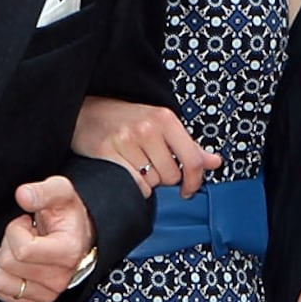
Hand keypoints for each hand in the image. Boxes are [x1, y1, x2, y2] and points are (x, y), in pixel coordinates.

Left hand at [0, 177, 93, 301]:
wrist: (78, 237)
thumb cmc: (68, 215)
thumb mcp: (60, 192)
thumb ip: (43, 191)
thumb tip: (23, 195)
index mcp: (67, 252)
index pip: (21, 250)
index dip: (16, 229)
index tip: (29, 223)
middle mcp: (59, 278)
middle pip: (7, 263)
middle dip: (9, 243)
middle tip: (27, 235)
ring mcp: (48, 293)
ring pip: (0, 280)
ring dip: (3, 260)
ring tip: (21, 249)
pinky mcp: (36, 301)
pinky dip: (0, 274)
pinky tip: (15, 262)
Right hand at [71, 97, 214, 197]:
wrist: (86, 112)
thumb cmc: (125, 119)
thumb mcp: (161, 125)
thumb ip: (189, 146)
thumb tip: (215, 162)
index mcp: (165, 119)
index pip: (192, 160)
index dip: (194, 181)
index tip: (189, 189)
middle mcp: (147, 128)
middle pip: (171, 176)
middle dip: (163, 177)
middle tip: (150, 165)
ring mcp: (126, 140)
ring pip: (152, 182)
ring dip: (147, 181)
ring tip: (136, 165)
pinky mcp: (107, 152)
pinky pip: (133, 185)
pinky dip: (133, 186)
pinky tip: (126, 172)